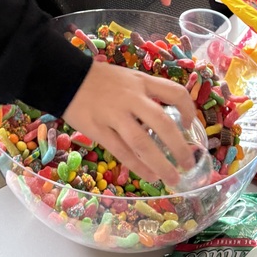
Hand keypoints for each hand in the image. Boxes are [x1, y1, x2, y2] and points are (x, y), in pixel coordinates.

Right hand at [62, 59, 196, 185]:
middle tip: (188, 163)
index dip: (188, 109)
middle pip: (162, 123)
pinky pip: (121, 152)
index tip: (191, 125)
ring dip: (161, 164)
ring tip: (172, 178)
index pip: (174, 92)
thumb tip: (166, 119)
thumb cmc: (100, 80)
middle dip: (179, 147)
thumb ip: (145, 94)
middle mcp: (132, 98)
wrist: (65, 77)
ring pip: (142, 143)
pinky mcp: (98, 130)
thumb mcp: (128, 77)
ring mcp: (114, 115)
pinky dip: (138, 167)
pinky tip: (149, 176)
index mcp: (141, 82)